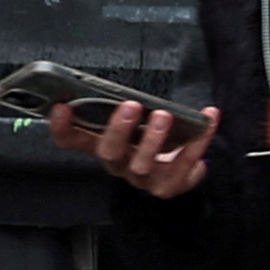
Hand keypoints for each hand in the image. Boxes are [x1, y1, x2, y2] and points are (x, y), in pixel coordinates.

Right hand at [56, 101, 210, 198]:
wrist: (175, 171)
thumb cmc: (148, 138)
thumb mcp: (130, 121)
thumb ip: (118, 106)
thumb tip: (109, 84)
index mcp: (102, 145)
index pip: (71, 140)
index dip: (62, 127)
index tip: (62, 107)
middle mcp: (118, 164)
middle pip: (109, 152)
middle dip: (118, 129)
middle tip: (130, 105)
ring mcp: (143, 178)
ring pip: (142, 164)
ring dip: (153, 139)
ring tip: (164, 115)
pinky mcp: (168, 186)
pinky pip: (185, 166)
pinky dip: (199, 143)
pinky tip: (207, 122)